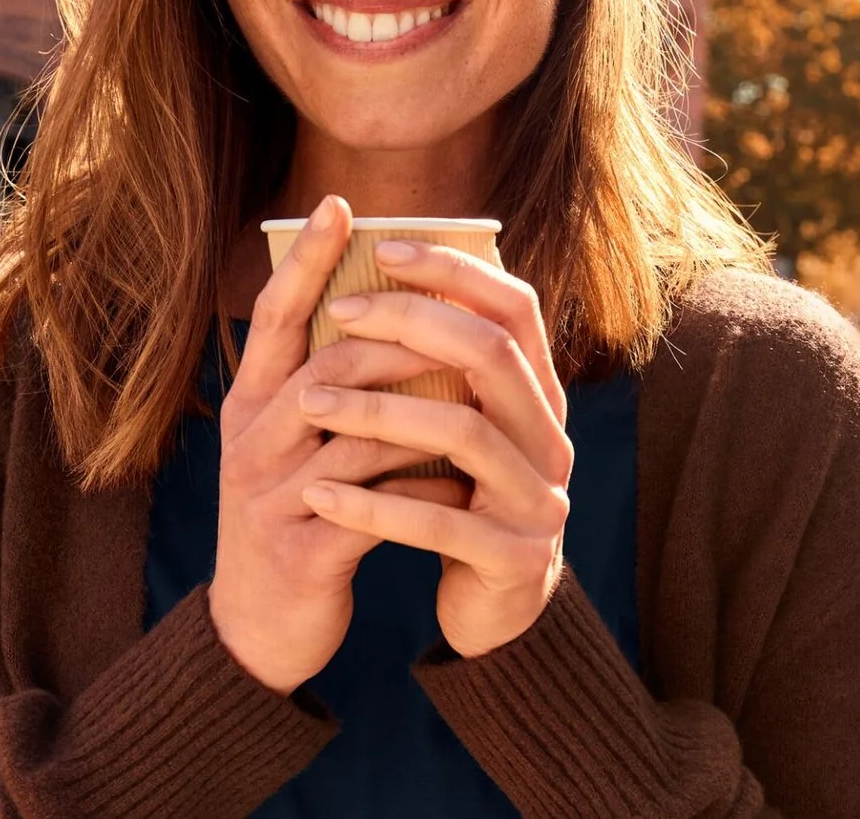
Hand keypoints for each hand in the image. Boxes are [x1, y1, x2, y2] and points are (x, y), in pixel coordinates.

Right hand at [208, 196, 463, 693]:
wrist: (262, 627)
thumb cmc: (296, 515)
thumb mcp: (296, 442)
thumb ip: (329, 384)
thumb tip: (396, 309)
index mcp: (248, 405)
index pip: (272, 315)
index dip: (304, 259)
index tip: (339, 204)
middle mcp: (249, 440)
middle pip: (328, 361)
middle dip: (402, 336)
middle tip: (459, 322)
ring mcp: (270, 496)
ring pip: (358, 430)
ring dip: (426, 411)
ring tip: (479, 395)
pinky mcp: (302, 552)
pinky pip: (377, 505)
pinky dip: (427, 488)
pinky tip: (464, 481)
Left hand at [295, 239, 574, 658]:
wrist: (498, 612)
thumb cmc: (462, 501)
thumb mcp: (463, 428)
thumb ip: (444, 369)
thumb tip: (384, 273)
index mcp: (541, 397)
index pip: (514, 307)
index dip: (455, 270)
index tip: (384, 247)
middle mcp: (552, 439)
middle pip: (492, 354)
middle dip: (410, 323)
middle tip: (338, 313)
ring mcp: (540, 500)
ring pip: (463, 433)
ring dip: (378, 410)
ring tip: (307, 402)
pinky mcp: (513, 559)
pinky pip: (439, 524)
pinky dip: (375, 507)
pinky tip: (320, 495)